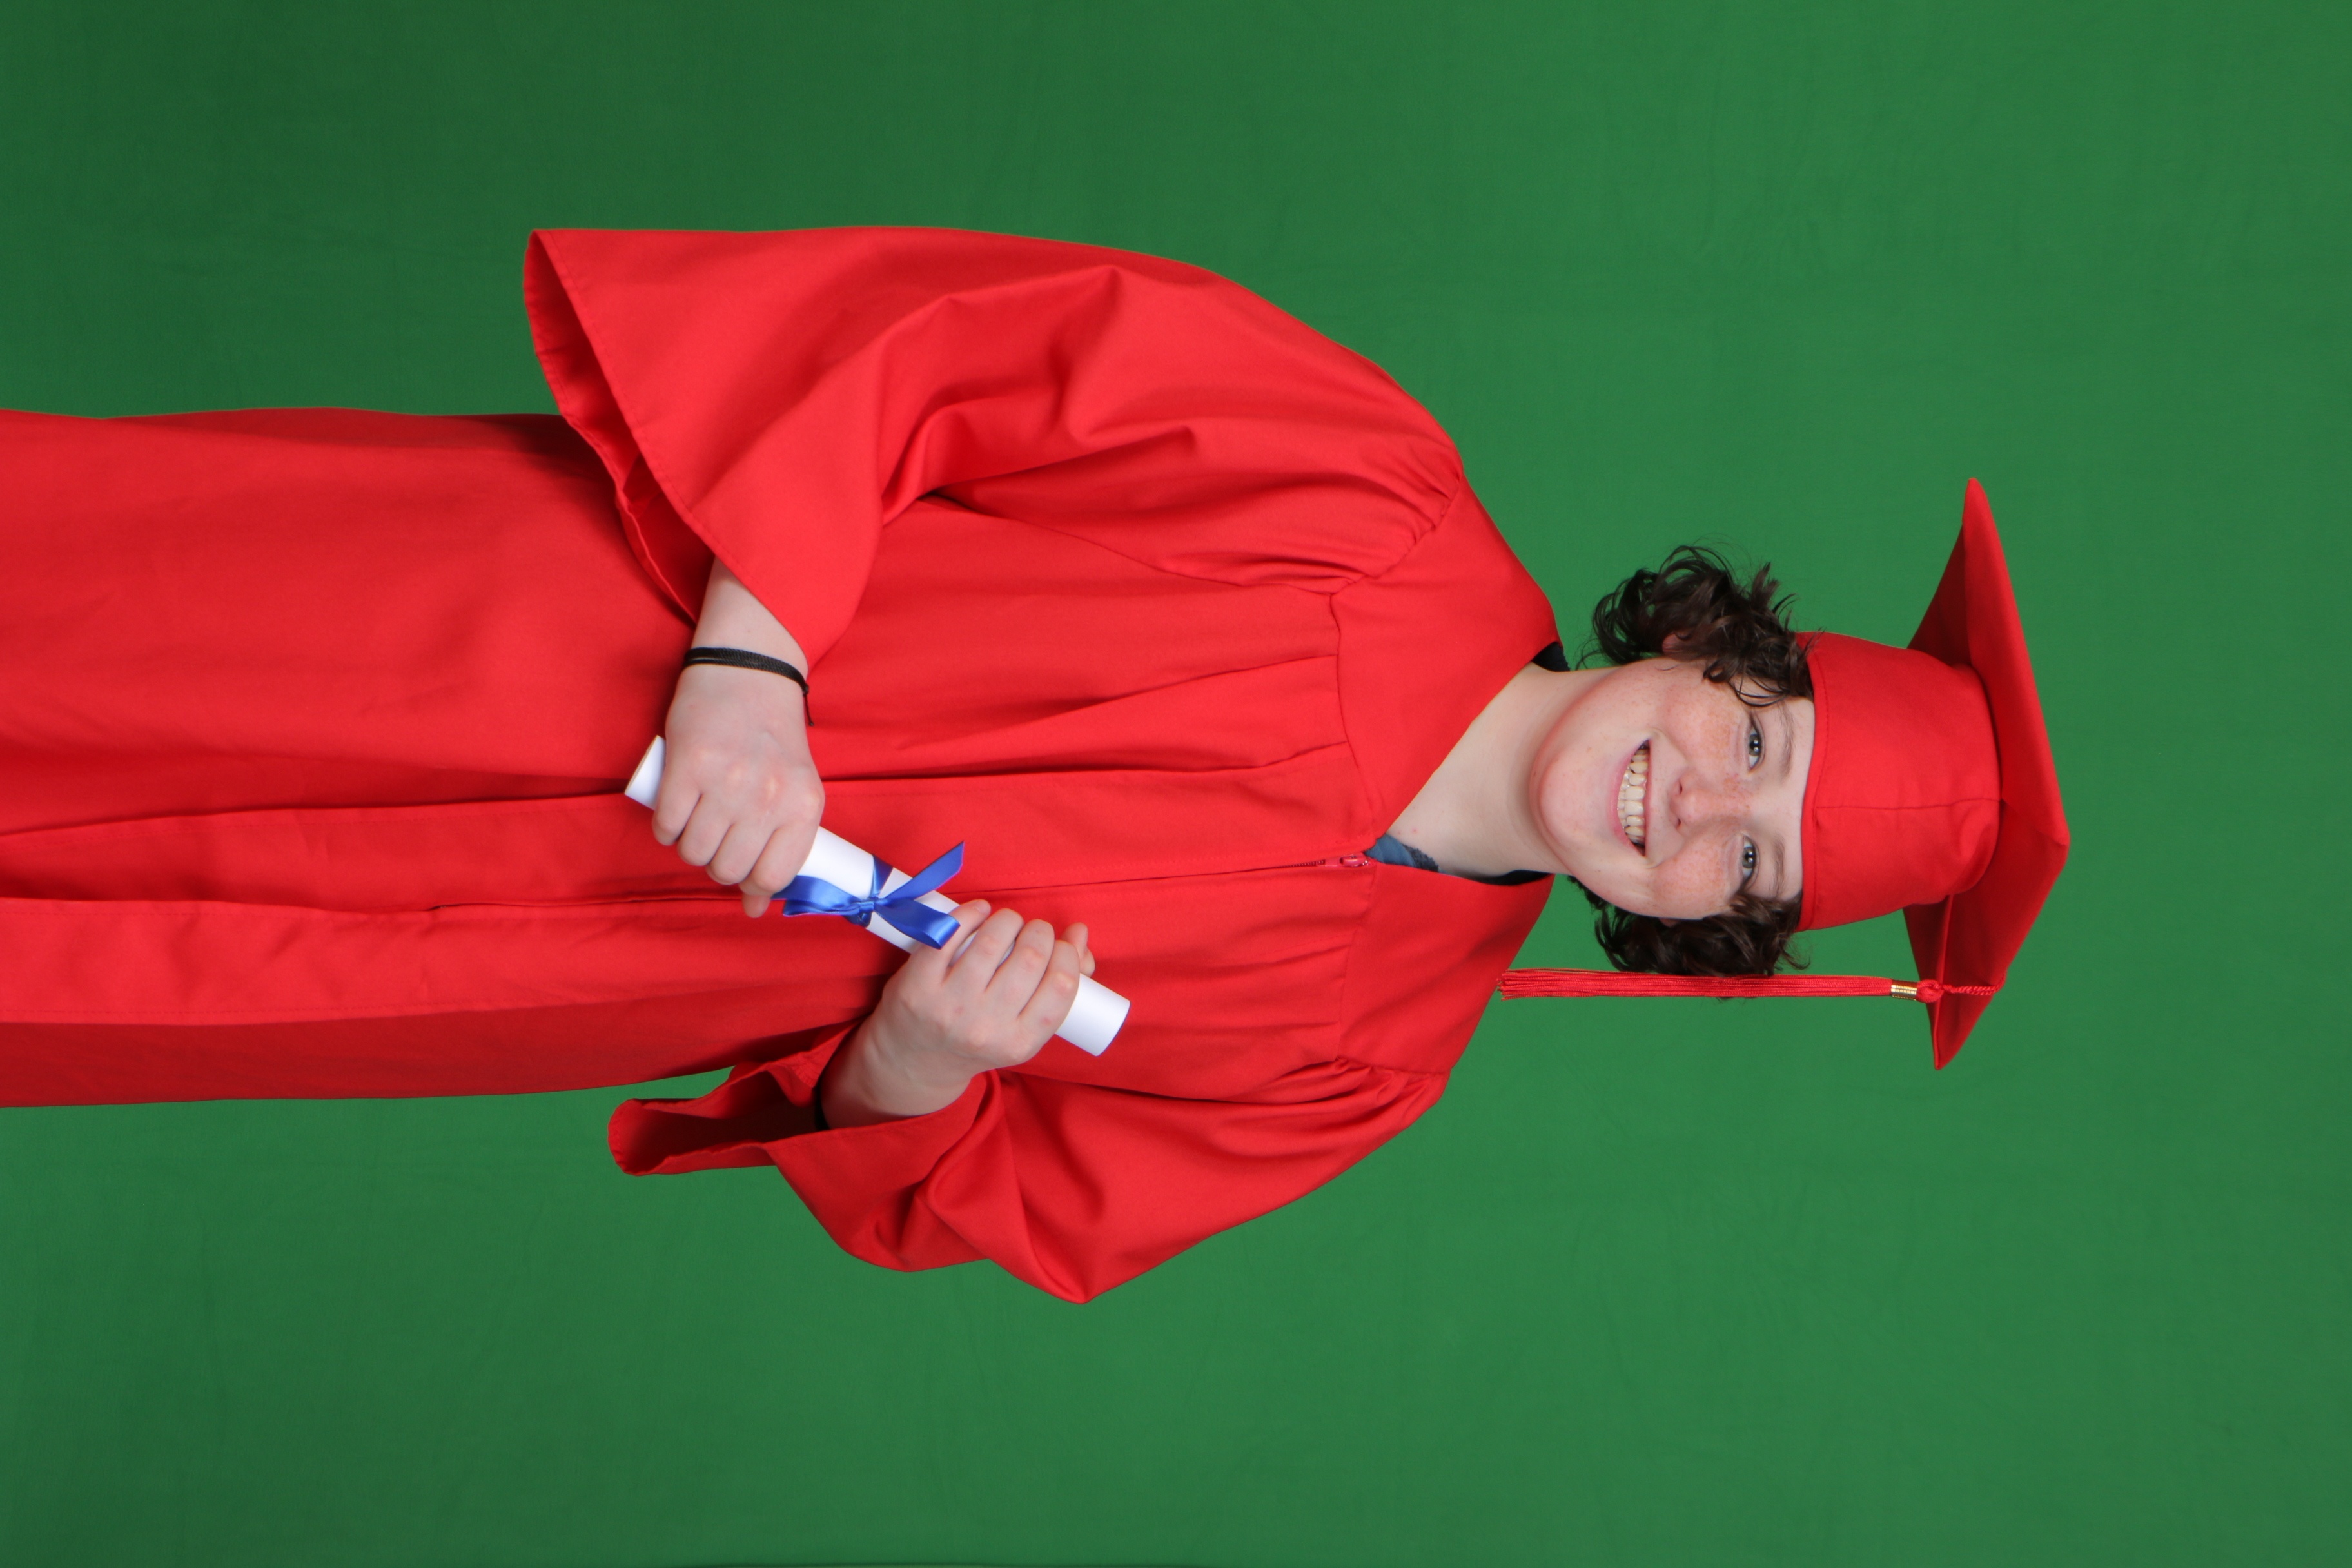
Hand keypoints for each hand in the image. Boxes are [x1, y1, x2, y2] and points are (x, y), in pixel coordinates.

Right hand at [652, 661, 823, 915]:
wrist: (749, 671)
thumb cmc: (772, 737)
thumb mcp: (794, 789)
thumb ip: (781, 846)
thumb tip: (755, 911)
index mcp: (803, 806)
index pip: (773, 877)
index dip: (750, 884)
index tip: (741, 870)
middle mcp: (768, 798)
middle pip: (727, 869)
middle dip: (715, 863)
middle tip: (716, 836)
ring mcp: (728, 782)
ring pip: (694, 852)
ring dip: (687, 845)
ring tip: (696, 820)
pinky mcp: (689, 766)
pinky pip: (666, 825)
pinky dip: (665, 827)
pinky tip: (676, 809)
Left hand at [820, 902, 1096, 1125]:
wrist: (916, 1063)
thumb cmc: (980, 1039)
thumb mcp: (1023, 1031)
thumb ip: (1060, 989)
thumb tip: (1080, 934)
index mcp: (1019, 1043)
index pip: (1061, 986)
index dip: (1069, 954)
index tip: (1061, 944)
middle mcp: (984, 1027)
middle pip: (1030, 958)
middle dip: (1040, 932)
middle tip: (1034, 931)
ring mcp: (949, 1006)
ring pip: (993, 942)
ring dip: (1008, 919)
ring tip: (1009, 922)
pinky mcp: (918, 986)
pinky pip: (948, 936)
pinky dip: (969, 914)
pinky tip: (979, 912)